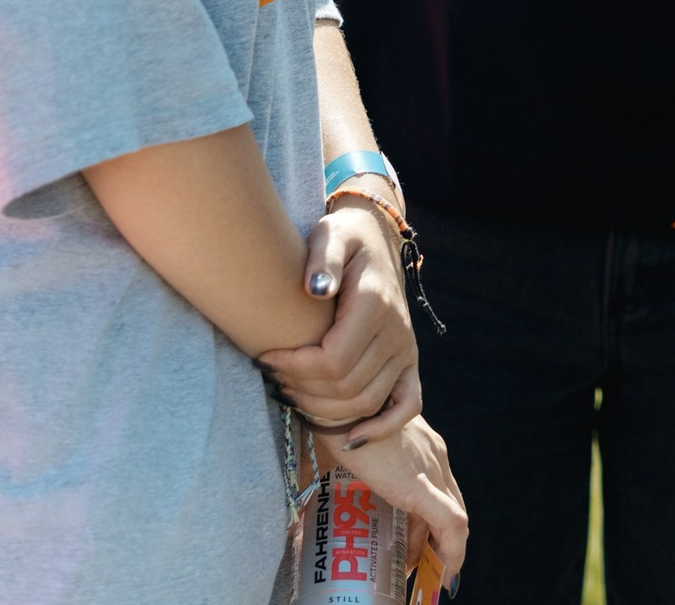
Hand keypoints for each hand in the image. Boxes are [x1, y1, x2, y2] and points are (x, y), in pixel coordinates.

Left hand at [258, 204, 420, 440]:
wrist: (376, 239)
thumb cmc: (344, 238)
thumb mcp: (330, 235)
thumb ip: (323, 258)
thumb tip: (316, 290)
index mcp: (375, 303)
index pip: (334, 359)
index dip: (295, 368)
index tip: (265, 357)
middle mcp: (397, 331)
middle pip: (346, 386)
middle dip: (302, 388)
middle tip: (271, 375)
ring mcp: (406, 349)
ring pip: (365, 402)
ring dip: (324, 409)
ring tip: (290, 393)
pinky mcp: (409, 362)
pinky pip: (406, 406)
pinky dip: (381, 428)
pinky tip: (349, 439)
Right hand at [317, 415, 469, 584]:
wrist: (334, 403)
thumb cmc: (335, 421)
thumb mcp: (355, 448)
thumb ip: (350, 472)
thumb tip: (299, 517)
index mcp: (422, 443)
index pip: (440, 488)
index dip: (430, 519)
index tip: (411, 543)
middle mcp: (435, 454)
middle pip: (449, 504)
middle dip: (434, 538)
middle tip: (412, 563)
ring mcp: (431, 466)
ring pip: (453, 517)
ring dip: (439, 548)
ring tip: (416, 570)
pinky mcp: (418, 484)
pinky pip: (450, 523)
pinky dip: (452, 550)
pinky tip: (445, 569)